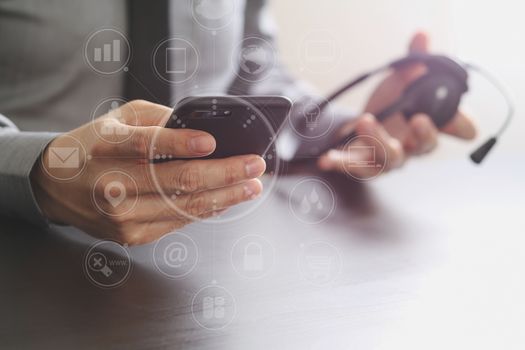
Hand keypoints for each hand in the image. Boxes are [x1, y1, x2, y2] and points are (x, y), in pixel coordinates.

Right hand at [31, 100, 265, 244]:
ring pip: (185, 207)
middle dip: (225, 173)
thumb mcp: (118, 119)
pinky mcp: (132, 236)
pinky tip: (227, 200)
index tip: (213, 142)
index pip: (147, 146)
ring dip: (226, 196)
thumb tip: (203, 128)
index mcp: (107, 147)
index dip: (182, 144)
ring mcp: (123, 216)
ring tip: (252, 186)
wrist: (57, 186)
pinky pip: (179, 222)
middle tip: (254, 165)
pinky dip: (207, 210)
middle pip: (178, 181)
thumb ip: (158, 120)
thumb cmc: (94, 146)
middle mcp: (113, 185)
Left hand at [318, 32, 476, 175]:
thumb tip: (421, 35)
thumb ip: (414, 61)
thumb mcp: (403, 79)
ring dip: (378, 140)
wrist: (363, 125)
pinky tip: (327, 159)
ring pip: (389, 159)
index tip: (458, 121)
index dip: (463, 126)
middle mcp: (414, 146)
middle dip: (424, 135)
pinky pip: (354, 168)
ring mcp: (389, 158)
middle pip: (425, 147)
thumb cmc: (392, 105)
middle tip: (418, 118)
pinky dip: (341, 163)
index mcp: (432, 125)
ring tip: (365, 119)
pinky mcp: (364, 163)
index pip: (461, 130)